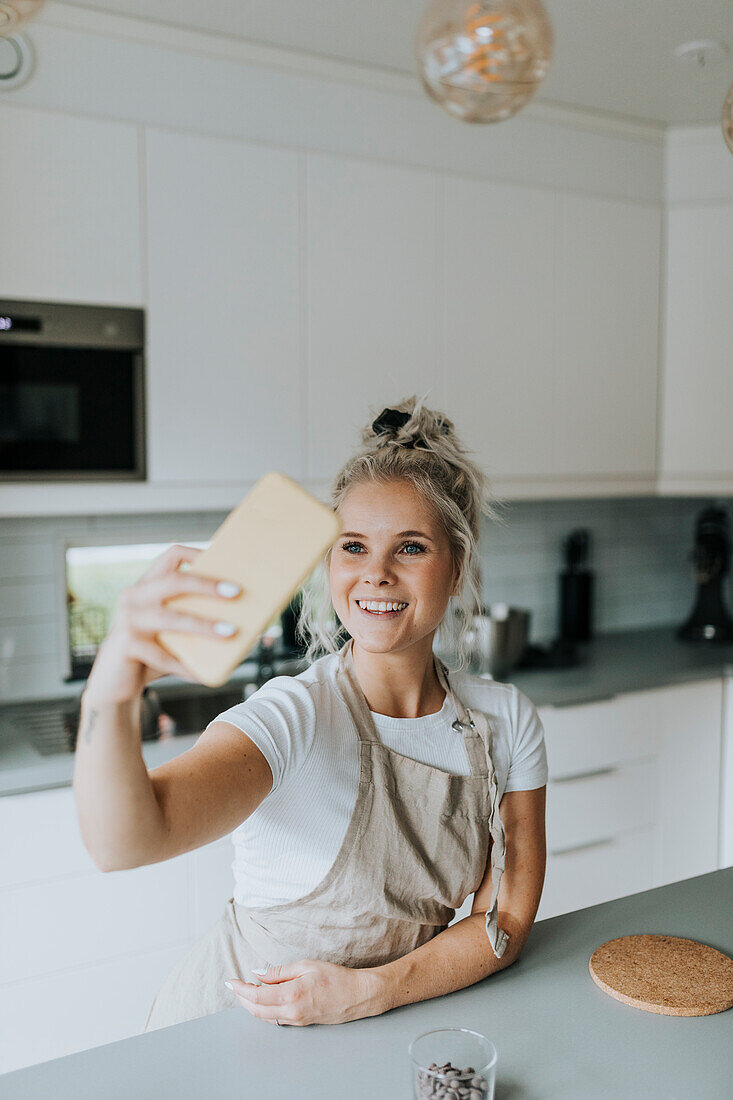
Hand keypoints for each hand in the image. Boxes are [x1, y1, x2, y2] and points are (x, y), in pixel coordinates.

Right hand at [82, 544, 242, 703]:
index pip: (170, 556)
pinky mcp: (125, 645)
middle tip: (236, 592)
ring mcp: (127, 620)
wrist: (113, 682)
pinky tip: (204, 673)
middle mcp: (134, 597)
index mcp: (146, 586)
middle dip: (208, 585)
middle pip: (174, 581)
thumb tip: (247, 622)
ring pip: (172, 618)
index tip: (224, 560)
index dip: (197, 554)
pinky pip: (163, 656)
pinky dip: (187, 666)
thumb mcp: (170, 629)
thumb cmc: (150, 652)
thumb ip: (193, 618)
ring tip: (230, 632)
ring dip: (204, 625)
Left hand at [225, 959, 384, 1025]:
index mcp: (291, 995)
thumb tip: (258, 973)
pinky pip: (276, 1019)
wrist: (358, 996)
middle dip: (241, 999)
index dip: (240, 989)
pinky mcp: (301, 1023)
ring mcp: (296, 1020)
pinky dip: (264, 1010)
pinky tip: (264, 999)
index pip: (256, 996)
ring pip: (265, 1017)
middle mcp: (291, 1012)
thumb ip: (279, 971)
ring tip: (245, 990)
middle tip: (234, 985)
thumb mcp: (306, 965)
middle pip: (256, 1010)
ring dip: (251, 1005)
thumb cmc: (335, 977)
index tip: (230, 981)